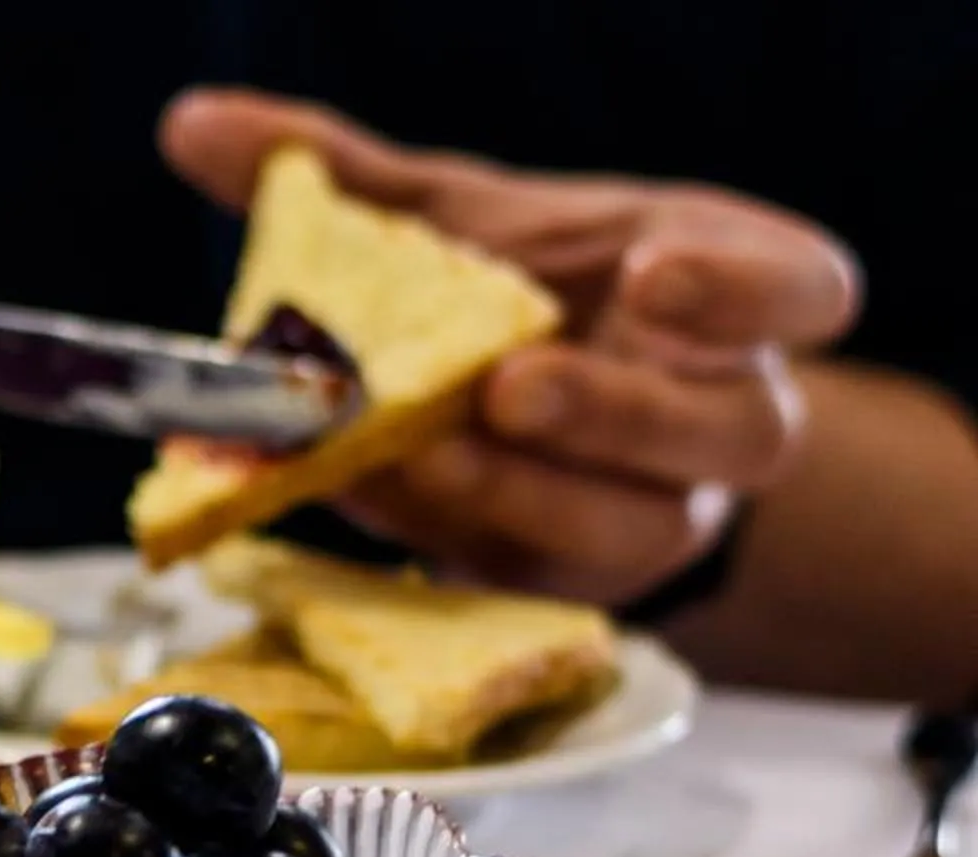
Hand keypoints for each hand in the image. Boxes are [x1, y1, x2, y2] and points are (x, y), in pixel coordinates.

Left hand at [162, 90, 861, 605]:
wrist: (499, 414)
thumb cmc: (509, 294)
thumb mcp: (445, 226)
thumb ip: (344, 176)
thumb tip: (191, 126)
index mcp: (732, 302)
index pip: (803, 292)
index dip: (746, 291)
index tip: (653, 270)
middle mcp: (720, 419)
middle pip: (726, 433)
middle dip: (616, 417)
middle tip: (511, 385)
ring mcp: (656, 517)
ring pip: (631, 531)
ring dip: (522, 497)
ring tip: (421, 455)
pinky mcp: (572, 591)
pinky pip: (532, 583)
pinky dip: (450, 545)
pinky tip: (374, 505)